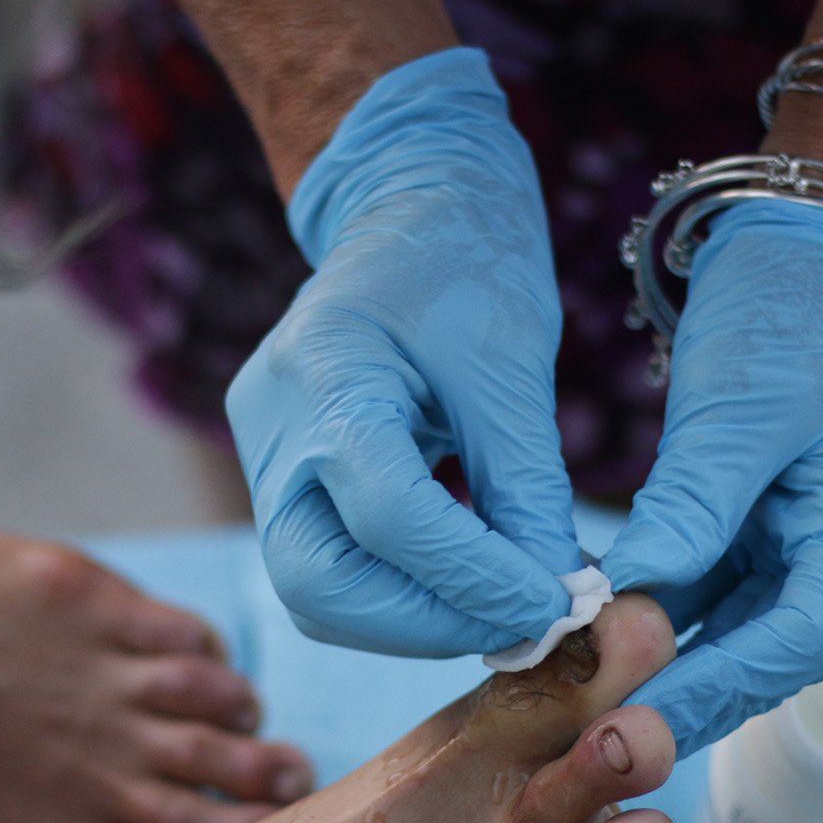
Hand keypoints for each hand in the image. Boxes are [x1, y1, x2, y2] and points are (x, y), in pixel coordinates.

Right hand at [227, 48, 581, 657]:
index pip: (392, 518)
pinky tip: (471, 571)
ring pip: (317, 591)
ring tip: (503, 598)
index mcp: (324, 376)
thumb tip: (554, 594)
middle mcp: (274, 428)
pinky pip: (331, 563)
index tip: (555, 604)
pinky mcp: (285, 476)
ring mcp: (266, 457)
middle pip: (320, 584)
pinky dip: (402, 588)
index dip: (477, 578)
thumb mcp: (511, 360)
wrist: (403, 200)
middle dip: (428, 622)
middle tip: (521, 620)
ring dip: (416, 618)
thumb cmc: (463, 254)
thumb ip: (526, 483)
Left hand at [599, 199, 822, 757]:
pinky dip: (666, 615)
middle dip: (691, 693)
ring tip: (589, 705)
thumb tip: (632, 596)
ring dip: (672, 663)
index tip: (643, 714)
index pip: (804, 635)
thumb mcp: (735, 409)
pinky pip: (719, 591)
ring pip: (741, 630)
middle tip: (602, 735)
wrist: (808, 247)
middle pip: (774, 650)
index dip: (723, 682)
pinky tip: (598, 641)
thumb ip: (692, 507)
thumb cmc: (787, 310)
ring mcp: (816, 540)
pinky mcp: (771, 528)